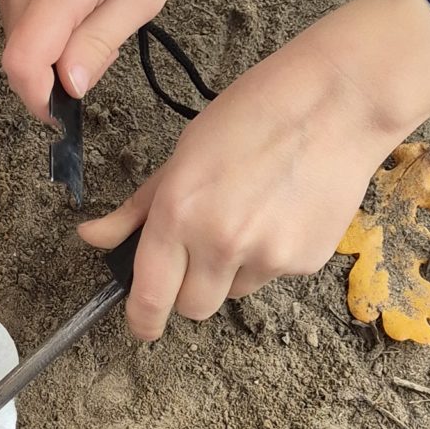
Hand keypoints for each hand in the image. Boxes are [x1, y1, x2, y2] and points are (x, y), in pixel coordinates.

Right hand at [0, 0, 193, 121]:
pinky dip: (44, 27)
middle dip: (55, 75)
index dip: (40, 101)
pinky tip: (79, 3)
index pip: (22, 63)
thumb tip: (69, 88)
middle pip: (18, 57)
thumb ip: (100, 42)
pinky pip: (16, 17)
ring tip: (97, 16)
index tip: (67, 115)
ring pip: (17, 39)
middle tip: (104, 50)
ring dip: (51, 50)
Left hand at [83, 0, 429, 338]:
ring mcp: (266, 257)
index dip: (143, 320)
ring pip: (234, 292)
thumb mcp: (183, 153)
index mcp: (178, 213)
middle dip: (190, 289)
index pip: (150, 297)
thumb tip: (92, 237)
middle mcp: (219, 243)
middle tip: (203, 249)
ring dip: (234, 269)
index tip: (143, 325)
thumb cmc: (256, 113)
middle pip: (193, 308)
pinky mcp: (305, 262)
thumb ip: (138, 207)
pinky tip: (285, 210)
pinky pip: (274, 275)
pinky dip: (273, 255)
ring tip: (254, 213)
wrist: (337, 102)